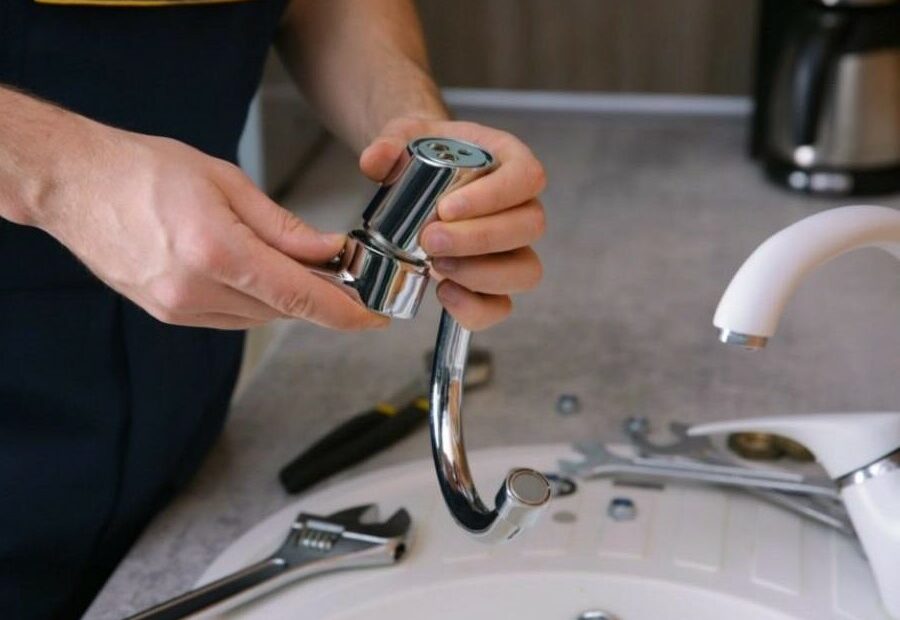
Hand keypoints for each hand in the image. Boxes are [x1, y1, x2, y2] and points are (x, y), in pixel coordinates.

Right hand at [29, 120, 386, 330]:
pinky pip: (230, 317)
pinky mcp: (168, 313)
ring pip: (258, 317)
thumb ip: (282, 226)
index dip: (343, 311)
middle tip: (347, 276)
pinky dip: (256, 301)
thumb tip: (328, 251)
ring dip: (288, 299)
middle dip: (320, 296)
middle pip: (282, 308)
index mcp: (215, 252)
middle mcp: (195, 290)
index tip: (374, 316)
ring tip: (305, 270)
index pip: (298, 296)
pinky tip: (262, 276)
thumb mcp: (227, 182)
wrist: (76, 184)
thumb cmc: (145, 170)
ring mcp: (178, 308)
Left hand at [360, 118, 545, 329]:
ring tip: (435, 265)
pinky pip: (502, 305)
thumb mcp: (405, 136)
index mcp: (512, 161)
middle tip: (429, 240)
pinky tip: (443, 293)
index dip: (493, 197)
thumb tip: (375, 161)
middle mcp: (523, 206)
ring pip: (525, 270)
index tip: (446, 208)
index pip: (527, 177)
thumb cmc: (427, 155)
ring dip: (480, 274)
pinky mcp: (496, 282)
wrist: (421, 179)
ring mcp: (514, 248)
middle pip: (529, 227)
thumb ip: (389, 143)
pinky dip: (475, 307)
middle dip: (478, 239)